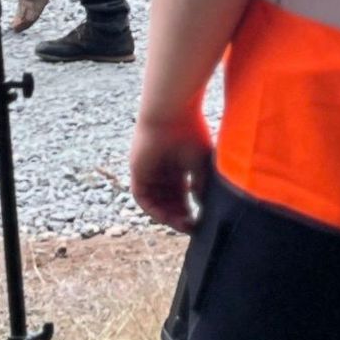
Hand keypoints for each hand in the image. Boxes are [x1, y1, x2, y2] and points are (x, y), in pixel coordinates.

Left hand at [130, 111, 213, 233]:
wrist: (172, 113)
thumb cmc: (190, 132)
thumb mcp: (201, 163)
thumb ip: (201, 185)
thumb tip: (201, 206)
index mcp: (178, 164)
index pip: (181, 193)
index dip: (190, 208)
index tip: (200, 220)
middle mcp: (162, 168)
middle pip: (169, 200)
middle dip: (179, 215)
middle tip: (192, 227)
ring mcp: (149, 170)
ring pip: (156, 200)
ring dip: (167, 215)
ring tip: (182, 225)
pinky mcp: (137, 171)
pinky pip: (142, 196)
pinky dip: (152, 209)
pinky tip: (165, 217)